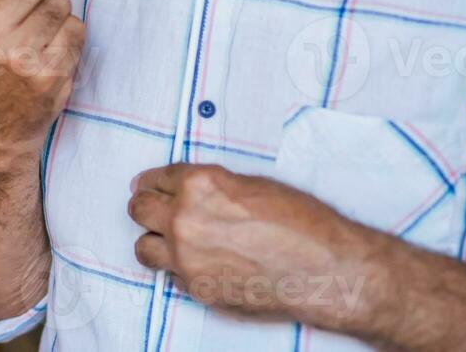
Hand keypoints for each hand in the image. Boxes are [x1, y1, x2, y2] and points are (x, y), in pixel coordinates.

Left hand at [127, 164, 380, 330]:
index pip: (157, 177)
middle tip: (156, 209)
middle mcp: (184, 218)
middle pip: (139, 209)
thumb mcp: (253, 185)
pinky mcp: (196, 289)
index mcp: (199, 184)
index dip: (154, 182)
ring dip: (155, 240)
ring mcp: (186, 257)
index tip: (150, 186)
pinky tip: (200, 264)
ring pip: (143, 246)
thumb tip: (186, 190)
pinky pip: (170, 275)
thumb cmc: (301, 223)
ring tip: (172, 240)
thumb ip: (212, 186)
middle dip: (147, 206)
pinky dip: (179, 268)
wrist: (326, 270)